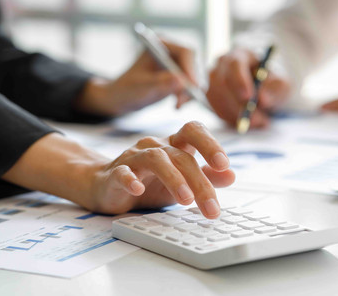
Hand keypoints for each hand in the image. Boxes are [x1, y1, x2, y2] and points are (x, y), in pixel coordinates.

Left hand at [76, 40, 196, 115]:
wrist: (122, 97)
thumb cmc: (126, 89)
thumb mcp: (141, 88)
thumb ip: (160, 84)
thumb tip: (181, 82)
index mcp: (161, 44)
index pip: (185, 53)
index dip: (191, 69)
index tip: (193, 86)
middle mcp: (172, 50)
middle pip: (194, 65)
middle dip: (192, 84)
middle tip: (183, 102)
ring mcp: (178, 63)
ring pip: (196, 77)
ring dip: (191, 93)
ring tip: (177, 106)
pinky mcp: (181, 76)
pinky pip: (193, 86)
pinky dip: (188, 97)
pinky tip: (176, 106)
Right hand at [87, 121, 234, 217]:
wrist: (105, 187)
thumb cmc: (148, 183)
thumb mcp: (182, 183)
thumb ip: (206, 177)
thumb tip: (232, 175)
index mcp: (174, 145)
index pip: (193, 130)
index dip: (210, 143)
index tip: (224, 164)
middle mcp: (156, 146)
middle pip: (181, 156)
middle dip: (199, 181)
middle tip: (211, 206)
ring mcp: (134, 157)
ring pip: (156, 159)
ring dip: (174, 179)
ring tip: (186, 200)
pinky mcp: (115, 172)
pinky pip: (123, 171)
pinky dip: (131, 179)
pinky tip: (139, 189)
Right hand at [207, 48, 290, 127]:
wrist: (263, 89)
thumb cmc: (272, 82)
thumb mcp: (281, 83)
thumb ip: (274, 88)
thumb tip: (262, 99)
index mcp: (240, 54)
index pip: (235, 64)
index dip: (240, 81)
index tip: (249, 98)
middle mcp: (221, 64)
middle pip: (221, 83)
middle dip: (239, 104)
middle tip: (259, 119)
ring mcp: (212, 80)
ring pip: (217, 99)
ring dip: (237, 115)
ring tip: (260, 121)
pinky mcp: (210, 96)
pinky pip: (216, 109)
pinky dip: (232, 119)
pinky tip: (248, 121)